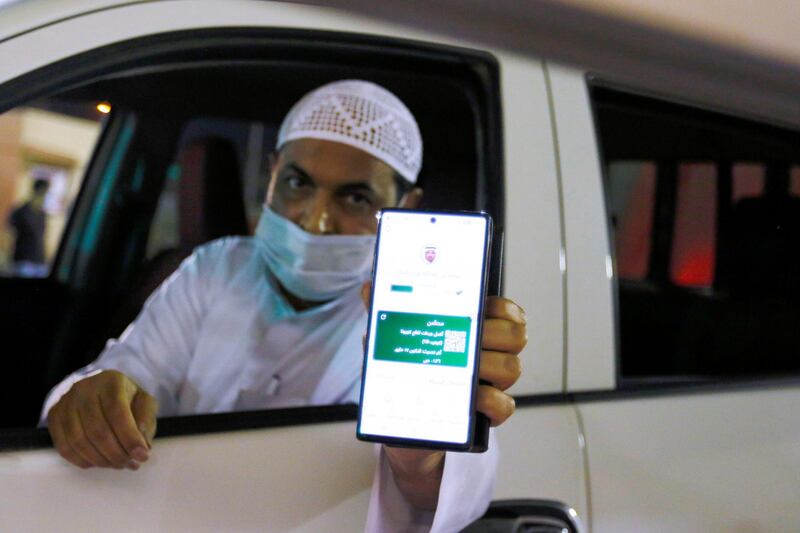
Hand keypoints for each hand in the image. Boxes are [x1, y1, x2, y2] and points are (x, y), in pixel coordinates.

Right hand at [47, 370, 157, 469]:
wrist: (97, 388)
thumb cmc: (124, 398)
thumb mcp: (143, 401)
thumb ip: (146, 420)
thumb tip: (142, 444)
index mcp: (111, 382)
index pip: (118, 414)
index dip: (130, 438)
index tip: (142, 456)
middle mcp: (84, 389)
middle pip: (98, 431)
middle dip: (117, 454)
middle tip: (131, 464)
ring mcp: (66, 403)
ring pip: (80, 442)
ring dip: (101, 460)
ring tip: (118, 464)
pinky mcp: (54, 417)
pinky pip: (64, 448)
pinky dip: (83, 461)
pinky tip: (98, 462)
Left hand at [359, 283, 525, 508]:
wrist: (404, 421)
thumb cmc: (408, 373)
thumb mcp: (394, 342)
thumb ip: (386, 314)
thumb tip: (369, 288)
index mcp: (474, 331)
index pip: (505, 312)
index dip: (502, 307)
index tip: (484, 305)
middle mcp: (488, 354)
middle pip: (514, 336)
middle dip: (495, 333)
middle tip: (471, 336)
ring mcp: (491, 384)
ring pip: (512, 367)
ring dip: (491, 364)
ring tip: (467, 366)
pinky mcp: (488, 414)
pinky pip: (505, 406)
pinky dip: (491, 400)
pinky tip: (473, 397)